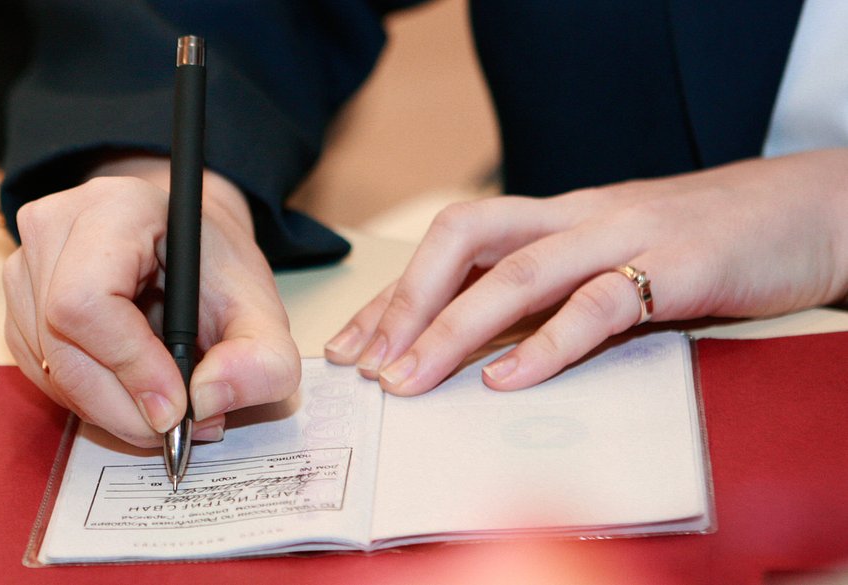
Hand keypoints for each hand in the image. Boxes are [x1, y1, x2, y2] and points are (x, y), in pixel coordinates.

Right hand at [3, 156, 298, 446]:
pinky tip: (134, 394)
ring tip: (167, 408)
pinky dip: (91, 402)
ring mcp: (27, 265)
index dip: (129, 365)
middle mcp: (56, 227)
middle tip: (177, 428)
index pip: (88, 298)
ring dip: (109, 410)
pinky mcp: (20, 305)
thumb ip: (262, 358)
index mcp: (118, 208)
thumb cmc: (219, 273)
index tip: (176, 408)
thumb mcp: (264, 312)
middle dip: (122, 405)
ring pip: (48, 367)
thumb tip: (207, 400)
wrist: (189, 252)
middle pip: (60, 341)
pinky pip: (43, 374)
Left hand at [325, 149, 847, 394]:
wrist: (803, 209)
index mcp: (554, 216)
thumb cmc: (697, 240)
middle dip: (406, 303)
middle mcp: (576, 217)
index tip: (353, 345)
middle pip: (465, 239)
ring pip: (519, 272)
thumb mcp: (609, 256)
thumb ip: (553, 288)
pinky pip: (600, 304)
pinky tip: (508, 379)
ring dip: (454, 329)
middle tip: (368, 367)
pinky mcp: (676, 266)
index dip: (396, 295)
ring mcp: (624, 236)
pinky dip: (548, 344)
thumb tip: (482, 343)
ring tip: (410, 380)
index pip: (452, 245)